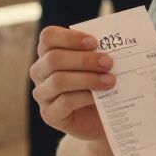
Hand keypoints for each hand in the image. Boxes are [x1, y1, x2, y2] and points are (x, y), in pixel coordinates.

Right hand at [29, 26, 114, 142]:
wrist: (100, 119)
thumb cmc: (99, 85)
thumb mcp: (99, 66)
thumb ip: (99, 53)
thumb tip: (115, 43)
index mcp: (49, 52)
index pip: (49, 37)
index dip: (70, 37)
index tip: (94, 42)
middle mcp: (40, 71)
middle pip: (54, 58)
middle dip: (84, 59)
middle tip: (108, 62)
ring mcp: (42, 94)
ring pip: (59, 81)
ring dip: (88, 79)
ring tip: (110, 81)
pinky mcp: (50, 114)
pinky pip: (64, 101)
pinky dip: (84, 97)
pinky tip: (99, 97)